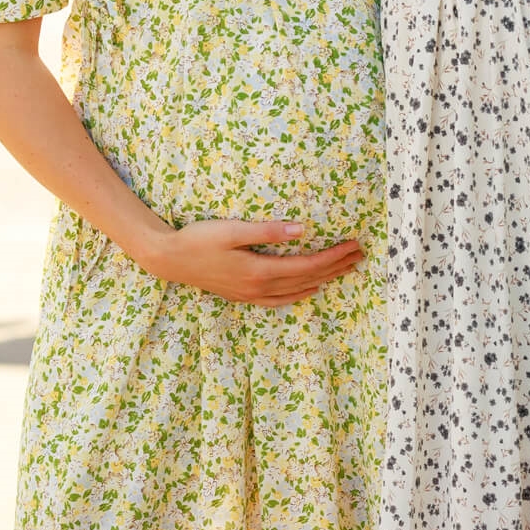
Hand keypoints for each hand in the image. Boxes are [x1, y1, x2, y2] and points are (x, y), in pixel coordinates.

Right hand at [144, 218, 364, 307]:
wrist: (168, 259)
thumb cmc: (198, 239)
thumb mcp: (232, 230)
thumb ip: (268, 231)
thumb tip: (302, 230)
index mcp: (260, 271)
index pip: (308, 265)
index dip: (333, 256)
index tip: (353, 246)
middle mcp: (259, 288)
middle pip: (308, 279)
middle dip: (336, 267)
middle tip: (360, 256)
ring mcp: (251, 295)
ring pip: (297, 291)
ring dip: (324, 280)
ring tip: (344, 271)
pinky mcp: (242, 296)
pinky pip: (280, 300)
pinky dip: (299, 295)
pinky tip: (309, 290)